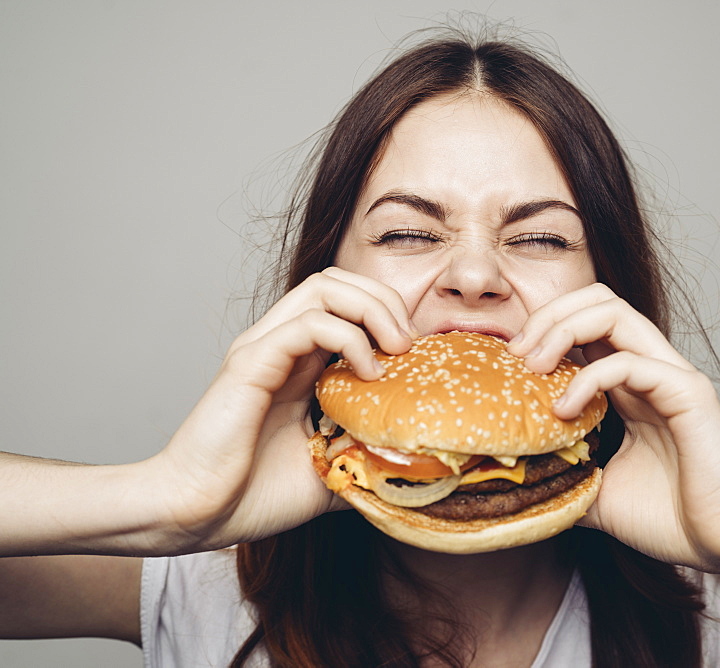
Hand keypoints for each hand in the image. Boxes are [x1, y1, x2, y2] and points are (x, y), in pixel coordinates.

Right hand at [139, 268, 415, 553]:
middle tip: (411, 346)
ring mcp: (263, 349)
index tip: (417, 357)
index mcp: (297, 363)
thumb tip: (409, 463)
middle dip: (385, 301)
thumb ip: (363, 456)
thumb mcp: (329, 473)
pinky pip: (307, 324)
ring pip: (324, 286)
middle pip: (339, 281)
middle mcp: (279, 345)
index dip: (389, 315)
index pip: (346, 303)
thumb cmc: (252, 496)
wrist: (194, 517)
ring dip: (372, 309)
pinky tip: (367, 373)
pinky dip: (348, 337)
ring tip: (396, 349)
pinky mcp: (251, 364)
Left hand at [507, 283, 719, 576]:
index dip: (543, 329)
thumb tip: (516, 481)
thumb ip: (564, 473)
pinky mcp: (687, 393)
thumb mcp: (597, 492)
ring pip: (613, 311)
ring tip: (533, 366)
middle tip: (516, 355)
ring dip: (562, 329)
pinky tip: (564, 410)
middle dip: (548, 315)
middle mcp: (652, 368)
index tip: (508, 364)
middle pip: (597, 299)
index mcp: (631, 383)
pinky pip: (629, 361)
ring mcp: (671, 376)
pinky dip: (588, 378)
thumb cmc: (671, 517)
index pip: (586, 322)